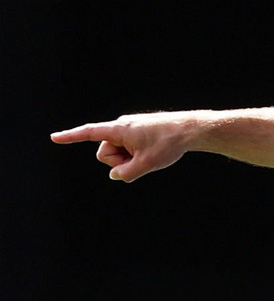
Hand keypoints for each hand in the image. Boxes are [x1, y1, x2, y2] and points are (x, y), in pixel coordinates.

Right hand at [51, 113, 197, 181]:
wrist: (192, 130)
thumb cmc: (169, 144)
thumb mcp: (147, 164)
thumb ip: (126, 173)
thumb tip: (116, 175)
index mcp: (119, 129)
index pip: (89, 133)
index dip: (70, 137)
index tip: (53, 138)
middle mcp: (122, 126)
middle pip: (105, 153)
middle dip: (118, 162)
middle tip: (141, 160)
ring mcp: (131, 129)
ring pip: (118, 153)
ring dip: (130, 159)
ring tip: (151, 154)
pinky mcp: (139, 133)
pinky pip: (129, 150)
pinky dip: (137, 155)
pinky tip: (154, 151)